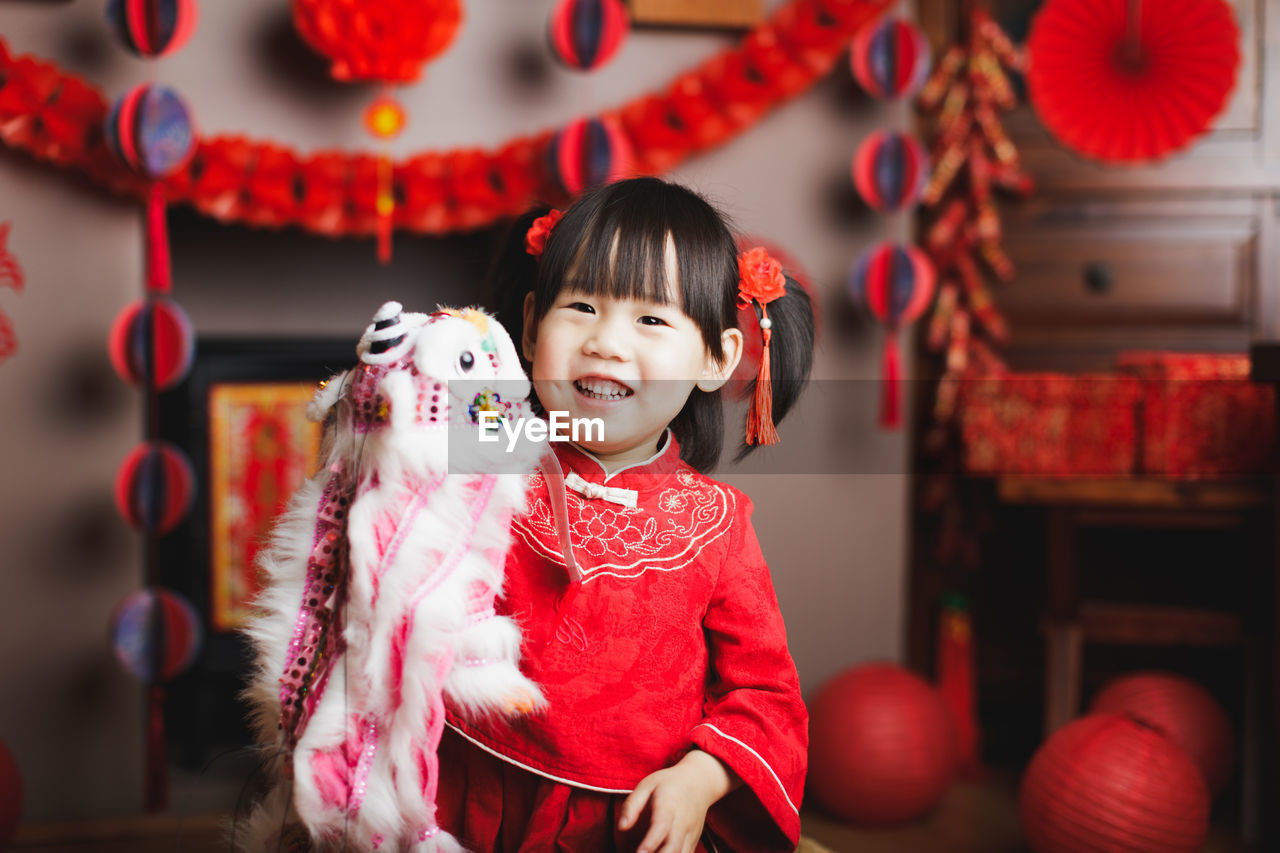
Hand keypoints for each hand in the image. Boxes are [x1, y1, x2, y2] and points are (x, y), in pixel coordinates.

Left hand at [617, 750, 737, 852]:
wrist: (698, 782)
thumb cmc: (668, 784)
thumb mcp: (646, 785)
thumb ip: (632, 805)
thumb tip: (621, 827)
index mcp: (669, 805)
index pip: (661, 825)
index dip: (650, 842)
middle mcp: (683, 821)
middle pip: (674, 846)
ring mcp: (691, 833)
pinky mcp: (693, 842)